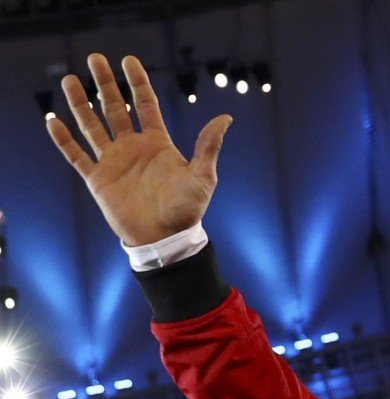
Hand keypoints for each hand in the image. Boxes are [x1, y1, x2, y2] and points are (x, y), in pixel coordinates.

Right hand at [46, 53, 232, 245]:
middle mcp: (133, 148)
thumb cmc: (188, 210)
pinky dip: (64, 140)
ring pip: (92, 125)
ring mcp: (114, 162)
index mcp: (157, 143)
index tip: (128, 60)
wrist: (166, 238)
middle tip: (95, 58)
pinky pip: (76, 156)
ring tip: (70, 80)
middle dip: (105, 83)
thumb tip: (226, 118)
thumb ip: (208, 146)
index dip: (137, 82)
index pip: (145, 105)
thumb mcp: (203, 176)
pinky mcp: (98, 179)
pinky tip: (53, 121)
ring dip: (80, 103)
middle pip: (115, 108)